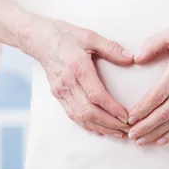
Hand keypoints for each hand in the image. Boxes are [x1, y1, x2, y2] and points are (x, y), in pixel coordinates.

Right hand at [19, 17, 133, 137]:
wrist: (38, 39)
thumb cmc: (64, 36)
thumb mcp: (89, 36)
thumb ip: (110, 48)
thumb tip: (130, 58)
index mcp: (78, 68)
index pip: (97, 95)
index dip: (112, 109)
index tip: (126, 115)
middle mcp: (68, 83)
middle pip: (89, 111)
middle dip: (109, 123)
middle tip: (126, 128)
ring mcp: (61, 91)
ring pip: (80, 117)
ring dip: (100, 127)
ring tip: (117, 132)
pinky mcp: (58, 95)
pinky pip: (73, 115)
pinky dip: (87, 125)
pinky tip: (99, 130)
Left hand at [127, 27, 168, 144]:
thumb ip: (153, 44)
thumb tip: (137, 58)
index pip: (157, 94)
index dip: (143, 108)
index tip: (130, 117)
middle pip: (165, 112)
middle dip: (146, 125)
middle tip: (131, 134)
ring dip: (157, 132)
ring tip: (141, 140)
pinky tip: (161, 140)